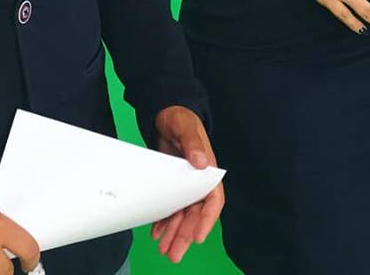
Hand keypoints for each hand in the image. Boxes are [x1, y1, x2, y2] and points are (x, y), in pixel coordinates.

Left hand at [149, 105, 223, 262]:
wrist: (166, 115)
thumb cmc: (180, 119)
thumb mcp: (186, 128)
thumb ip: (193, 144)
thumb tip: (201, 162)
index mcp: (208, 170)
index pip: (213, 200)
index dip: (206, 221)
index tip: (198, 238)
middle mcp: (198, 182)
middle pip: (195, 214)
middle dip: (186, 235)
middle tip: (174, 255)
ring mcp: (185, 185)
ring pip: (183, 215)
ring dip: (174, 233)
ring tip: (164, 250)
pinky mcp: (173, 185)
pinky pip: (171, 208)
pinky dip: (164, 221)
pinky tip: (156, 233)